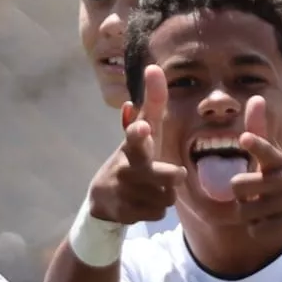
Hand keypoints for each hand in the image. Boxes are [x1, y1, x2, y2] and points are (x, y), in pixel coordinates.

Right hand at [86, 65, 185, 224]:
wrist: (104, 198)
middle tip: (177, 174)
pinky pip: (159, 213)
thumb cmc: (133, 156)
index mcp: (132, 145)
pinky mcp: (125, 212)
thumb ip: (152, 103)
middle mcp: (126, 167)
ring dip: (165, 194)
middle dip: (171, 177)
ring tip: (151, 188)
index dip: (139, 132)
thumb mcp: (142, 131)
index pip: (135, 136)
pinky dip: (156, 210)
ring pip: (166, 197)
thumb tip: (155, 67)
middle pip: (160, 175)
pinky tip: (143, 203)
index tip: (142, 128)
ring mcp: (124, 191)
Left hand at [229, 97, 281, 244]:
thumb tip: (255, 97)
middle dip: (241, 198)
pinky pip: (257, 230)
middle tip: (258, 199)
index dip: (254, 145)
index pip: (265, 149)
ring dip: (252, 217)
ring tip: (270, 213)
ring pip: (245, 212)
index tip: (245, 139)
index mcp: (278, 161)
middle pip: (237, 186)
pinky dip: (260, 232)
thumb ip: (261, 133)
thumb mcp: (276, 159)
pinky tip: (275, 226)